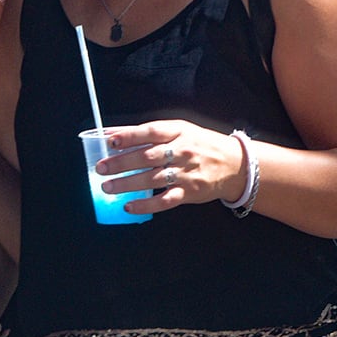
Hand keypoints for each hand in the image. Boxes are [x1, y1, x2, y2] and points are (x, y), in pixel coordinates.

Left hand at [97, 120, 245, 213]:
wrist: (235, 164)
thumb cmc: (200, 144)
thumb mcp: (179, 130)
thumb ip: (147, 132)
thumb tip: (113, 133)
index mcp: (178, 132)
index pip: (151, 132)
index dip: (130, 136)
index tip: (110, 141)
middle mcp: (181, 151)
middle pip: (148, 156)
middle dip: (122, 162)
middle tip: (101, 168)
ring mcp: (186, 173)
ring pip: (153, 179)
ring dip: (128, 184)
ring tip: (108, 187)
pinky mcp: (189, 192)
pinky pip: (165, 201)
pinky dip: (146, 204)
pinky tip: (129, 206)